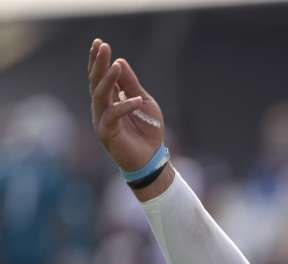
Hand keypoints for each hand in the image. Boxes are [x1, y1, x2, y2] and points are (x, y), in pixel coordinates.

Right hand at [88, 39, 164, 171]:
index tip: (99, 42)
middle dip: (99, 63)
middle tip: (102, 46)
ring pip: (100, 96)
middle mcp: (102, 107)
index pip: (101, 76)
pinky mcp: (107, 132)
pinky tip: (137, 99)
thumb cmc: (148, 131)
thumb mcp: (145, 102)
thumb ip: (132, 85)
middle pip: (96, 81)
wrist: (151, 158)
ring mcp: (102, 119)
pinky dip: (125, 106)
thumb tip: (120, 61)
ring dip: (108, 80)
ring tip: (116, 66)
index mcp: (110, 98)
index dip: (99, 60)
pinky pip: (113, 115)